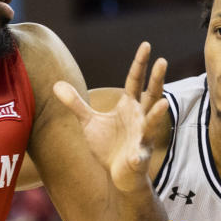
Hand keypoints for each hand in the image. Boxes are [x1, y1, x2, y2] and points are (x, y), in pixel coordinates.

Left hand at [54, 42, 167, 191]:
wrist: (118, 174)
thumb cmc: (108, 146)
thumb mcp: (89, 122)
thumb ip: (75, 103)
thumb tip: (56, 84)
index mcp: (129, 106)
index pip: (135, 80)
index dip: (140, 64)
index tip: (146, 45)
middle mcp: (140, 118)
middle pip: (151, 95)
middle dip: (157, 79)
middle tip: (163, 61)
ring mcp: (142, 137)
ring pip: (152, 123)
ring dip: (157, 114)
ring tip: (164, 103)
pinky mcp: (138, 158)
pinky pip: (139, 157)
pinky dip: (137, 157)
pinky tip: (135, 157)